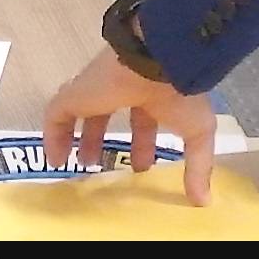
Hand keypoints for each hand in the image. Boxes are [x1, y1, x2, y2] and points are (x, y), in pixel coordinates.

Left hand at [41, 47, 216, 204]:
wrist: (157, 57)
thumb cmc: (179, 93)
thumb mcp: (196, 132)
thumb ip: (198, 166)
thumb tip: (204, 200)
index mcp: (151, 93)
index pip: (143, 118)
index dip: (142, 143)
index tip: (141, 167)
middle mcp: (122, 88)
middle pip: (108, 115)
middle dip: (106, 140)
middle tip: (101, 166)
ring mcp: (98, 89)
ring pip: (83, 112)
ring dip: (83, 138)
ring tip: (81, 164)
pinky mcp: (77, 92)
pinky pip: (57, 115)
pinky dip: (54, 136)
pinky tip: (55, 160)